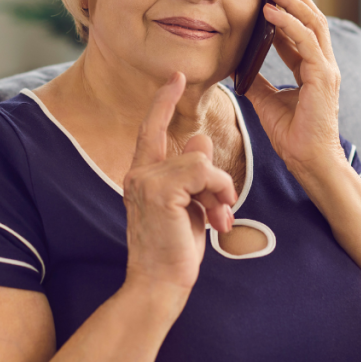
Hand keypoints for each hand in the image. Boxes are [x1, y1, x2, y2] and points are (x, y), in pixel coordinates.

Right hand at [123, 72, 237, 294]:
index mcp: (141, 175)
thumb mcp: (188, 206)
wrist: (158, 284)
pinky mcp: (160, 190)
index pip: (151, 128)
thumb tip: (199, 139)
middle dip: (215, 180)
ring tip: (219, 219)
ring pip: (200, 161)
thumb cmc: (173, 251)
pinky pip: (203, 172)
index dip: (164, 101)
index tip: (177, 77)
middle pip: (192, 150)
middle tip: (221, 211)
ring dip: (219, 190)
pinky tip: (217, 217)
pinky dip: (218, 191)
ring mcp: (146, 180)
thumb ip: (192, 173)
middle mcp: (138, 173)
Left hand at [242, 0, 344, 176]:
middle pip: (311, 18)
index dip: (286, 9)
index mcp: (313, 68)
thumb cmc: (293, 135)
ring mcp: (326, 69)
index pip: (301, 29)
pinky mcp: (323, 77)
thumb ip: (256, 80)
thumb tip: (236, 65)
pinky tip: (271, 12)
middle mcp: (323, 64)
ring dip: (291, 1)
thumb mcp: (266, 101)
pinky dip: (289, 23)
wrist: (308, 161)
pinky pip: (306, 41)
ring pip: (312, 23)